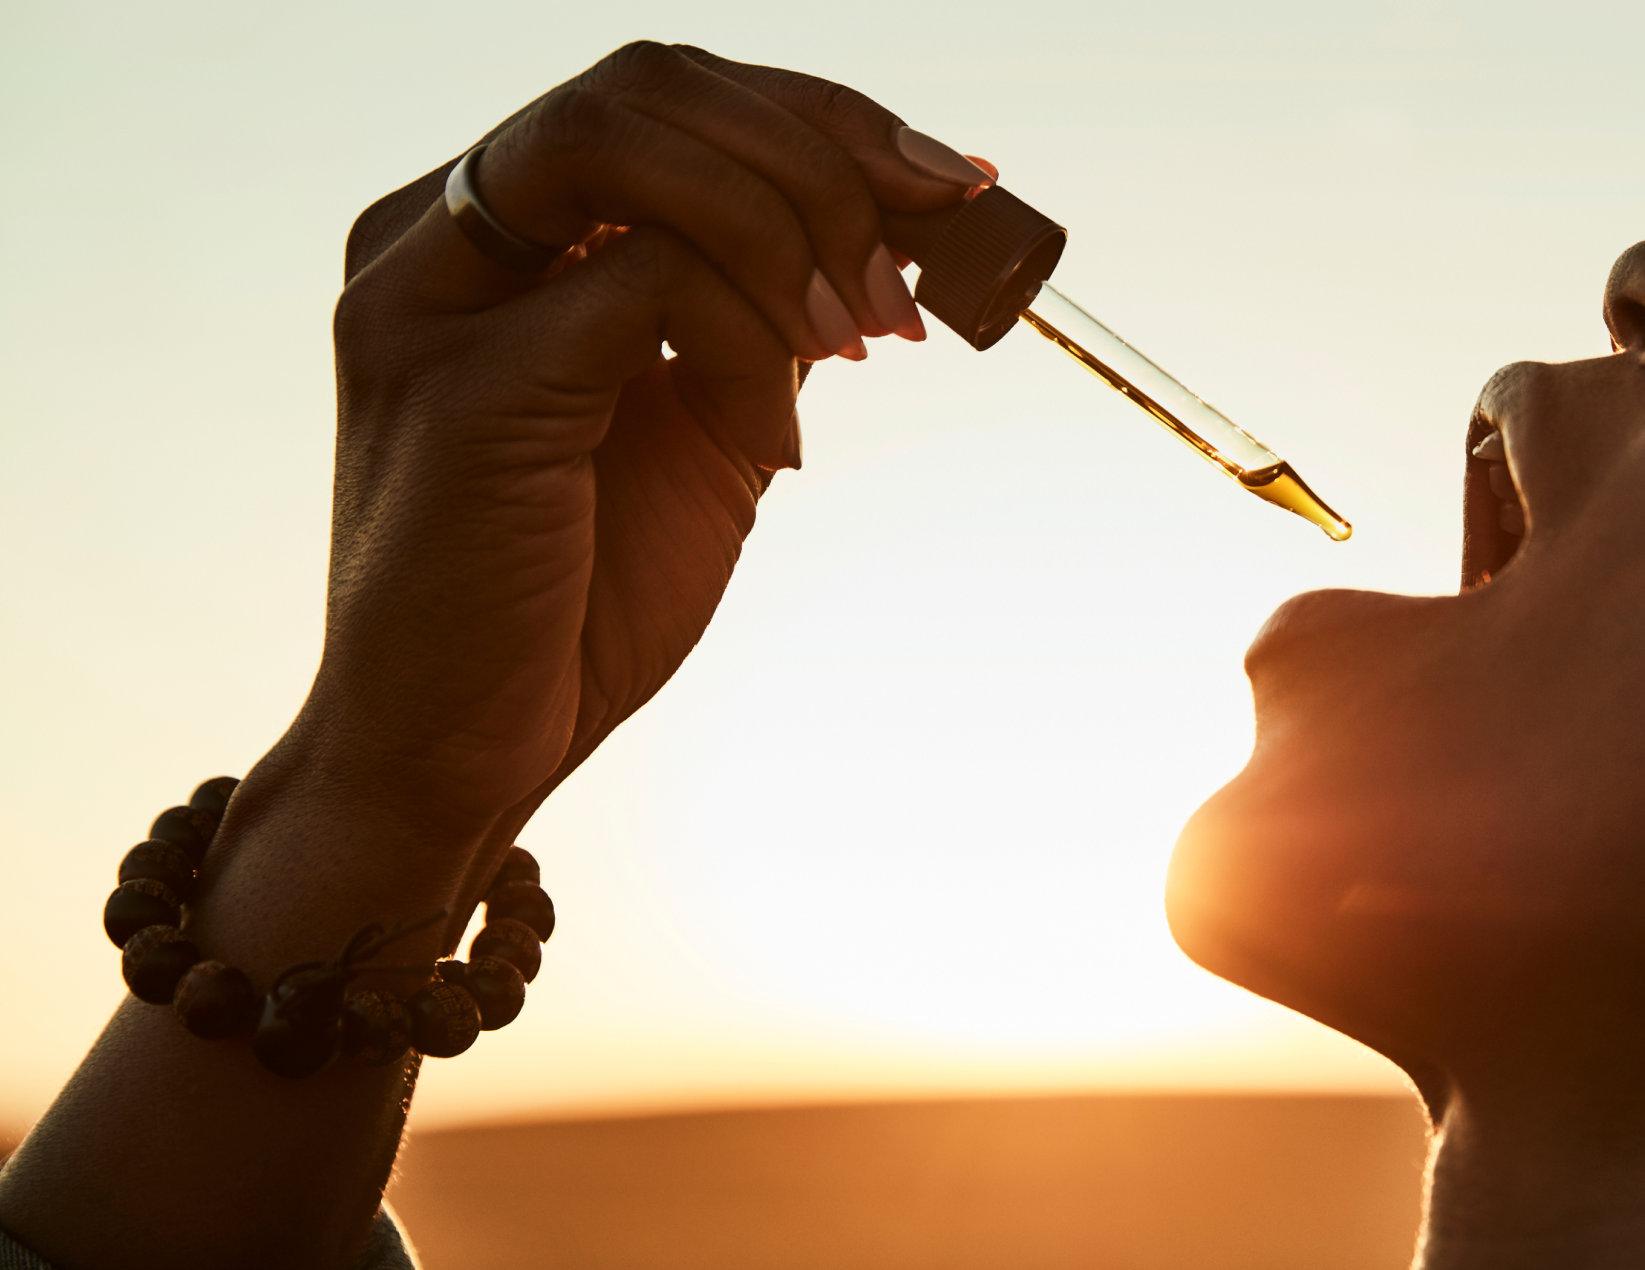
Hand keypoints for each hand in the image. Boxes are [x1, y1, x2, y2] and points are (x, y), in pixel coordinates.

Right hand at [301, 42, 994, 859]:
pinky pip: (648, 279)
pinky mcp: (458, 381)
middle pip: (654, 84)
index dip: (824, 119)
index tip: (953, 185)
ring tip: (859, 340)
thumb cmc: (574, 600)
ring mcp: (429, 299)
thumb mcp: (707, 422)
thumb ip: (768, 315)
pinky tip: (771, 439)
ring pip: (637, 142)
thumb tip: (901, 229)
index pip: (667, 96)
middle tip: (924, 261)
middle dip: (825, 154)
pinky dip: (747, 339)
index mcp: (490, 234)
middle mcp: (435, 239)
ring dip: (792, 228)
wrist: (467, 753)